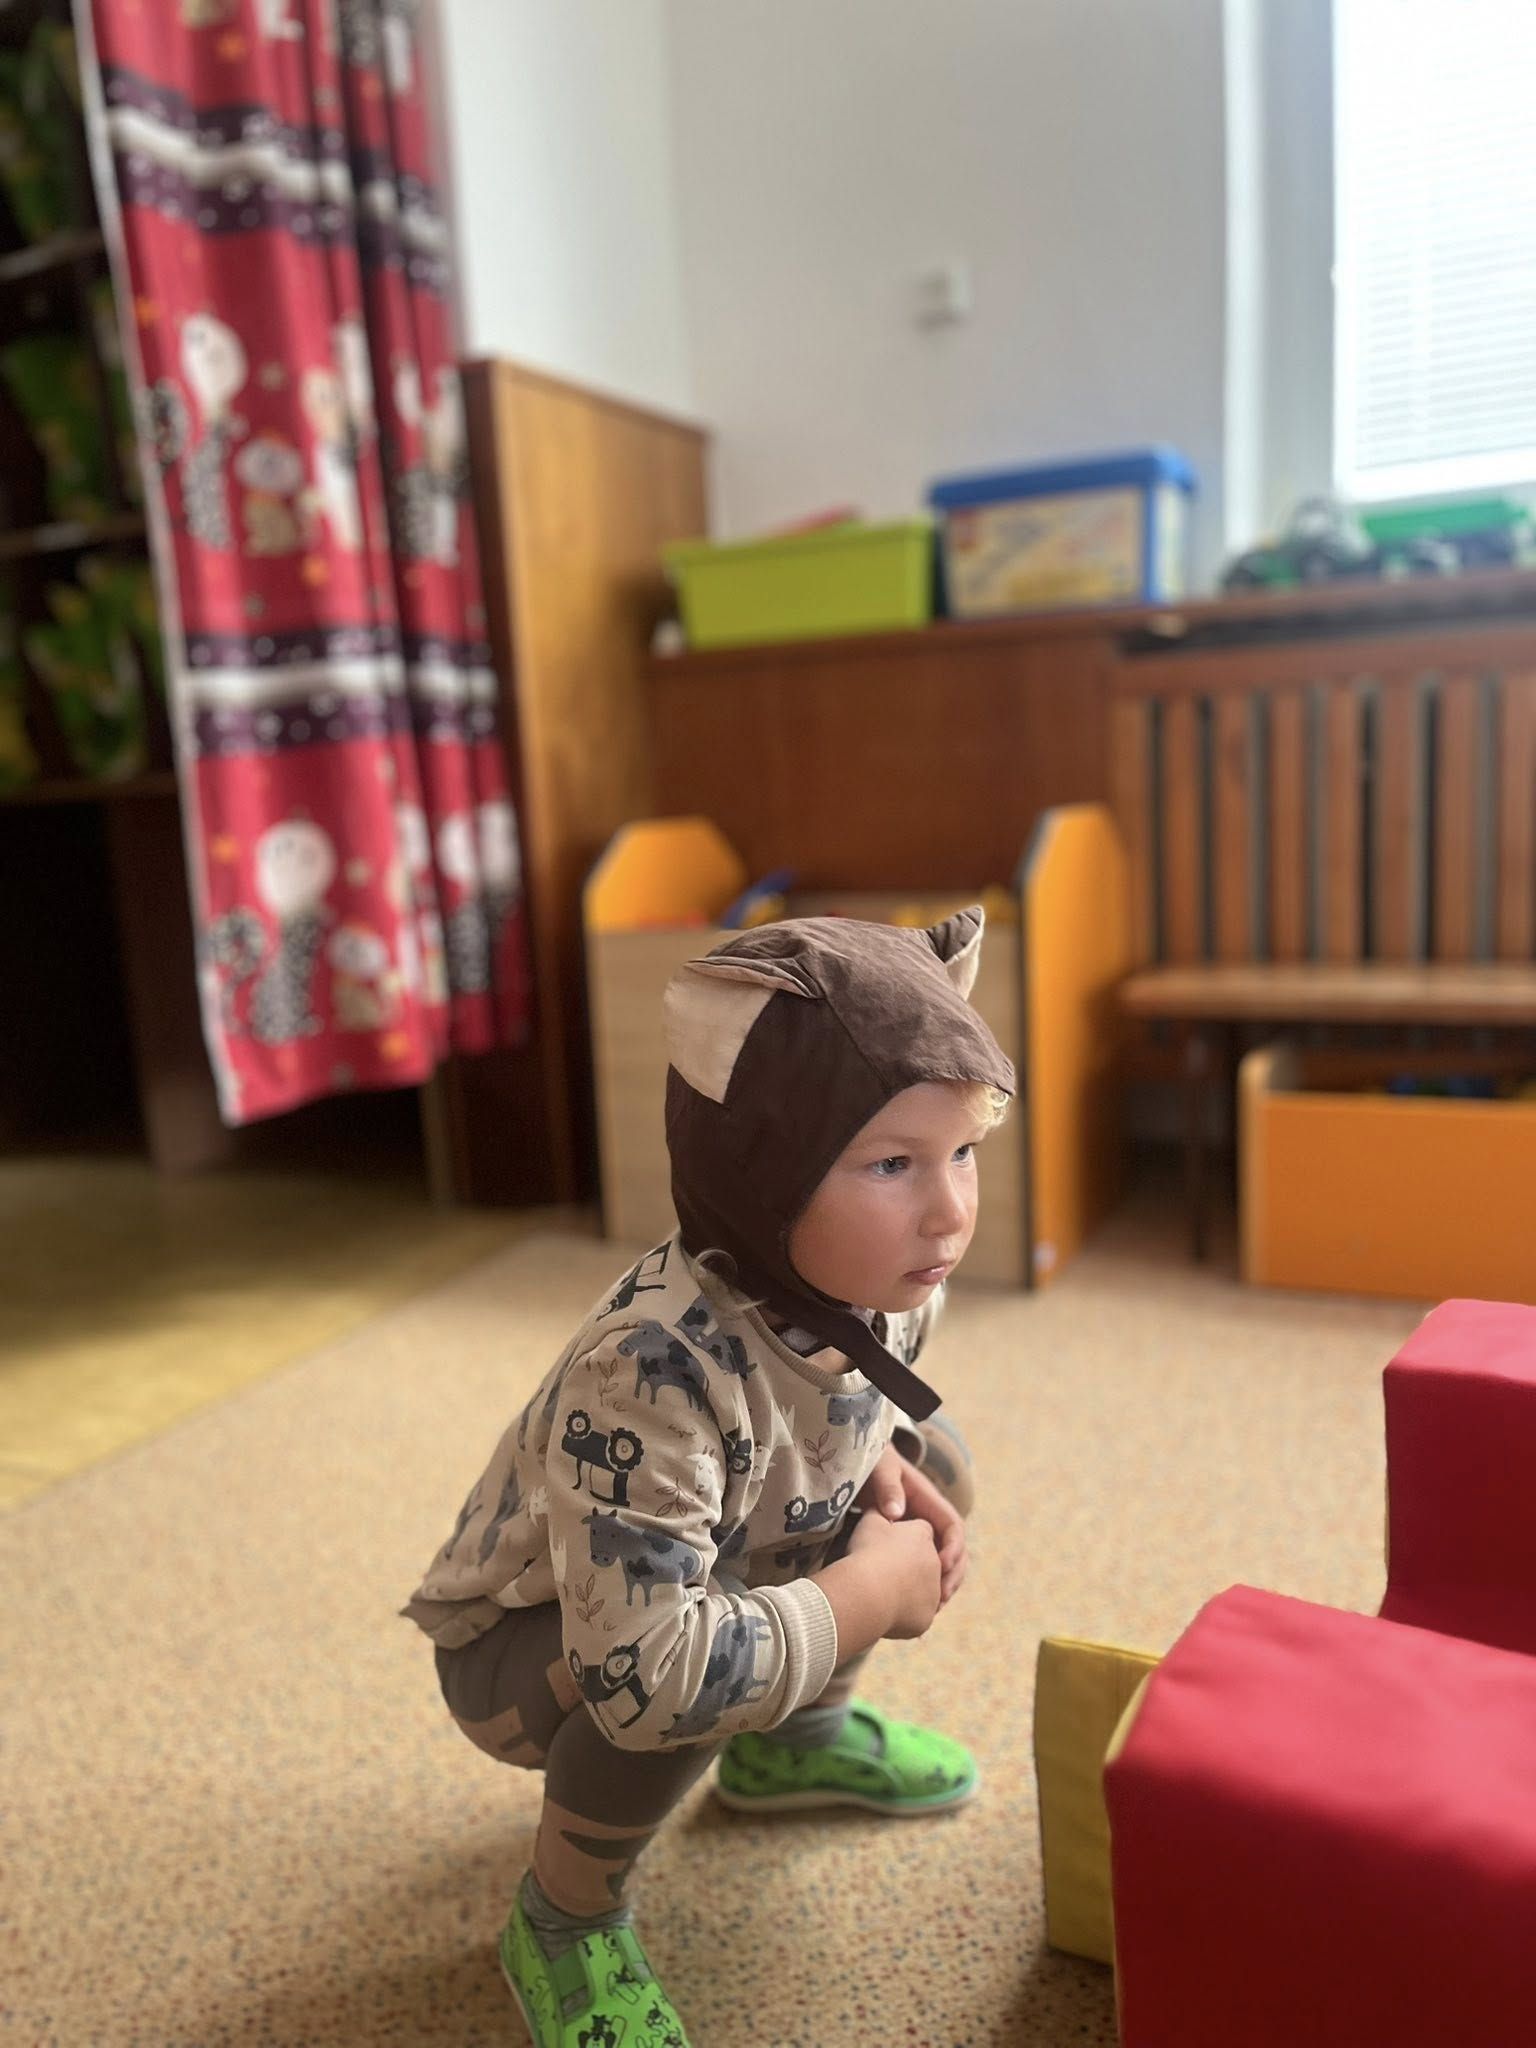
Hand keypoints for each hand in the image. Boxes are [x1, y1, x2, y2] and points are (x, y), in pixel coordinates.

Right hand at [847, 1506, 941, 1639]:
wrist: (865, 1592)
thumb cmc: (867, 1553)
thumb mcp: (871, 1521)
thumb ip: (880, 1511)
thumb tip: (884, 1508)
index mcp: (924, 1535)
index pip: (918, 1534)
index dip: (901, 1539)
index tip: (884, 1546)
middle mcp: (936, 1562)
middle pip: (921, 1564)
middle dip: (907, 1566)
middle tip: (881, 1572)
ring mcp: (933, 1592)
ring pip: (920, 1591)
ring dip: (907, 1592)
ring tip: (880, 1594)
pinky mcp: (926, 1618)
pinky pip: (915, 1616)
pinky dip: (903, 1614)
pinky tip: (883, 1611)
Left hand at [857, 1446, 967, 1603]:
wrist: (862, 1465)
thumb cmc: (874, 1463)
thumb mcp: (881, 1468)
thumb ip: (887, 1486)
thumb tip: (896, 1511)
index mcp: (929, 1502)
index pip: (953, 1527)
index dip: (953, 1548)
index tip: (942, 1566)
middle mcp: (930, 1519)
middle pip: (954, 1550)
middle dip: (954, 1574)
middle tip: (943, 1597)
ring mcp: (920, 1534)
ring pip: (942, 1563)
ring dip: (943, 1585)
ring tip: (935, 1608)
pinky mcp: (907, 1546)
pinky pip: (923, 1567)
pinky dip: (925, 1585)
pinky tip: (915, 1604)